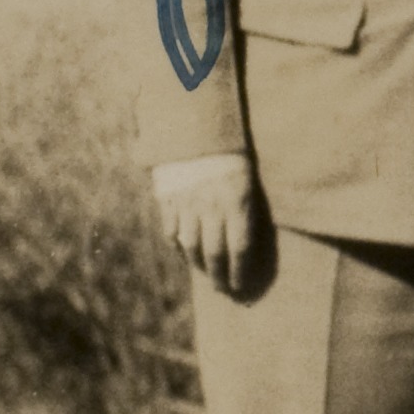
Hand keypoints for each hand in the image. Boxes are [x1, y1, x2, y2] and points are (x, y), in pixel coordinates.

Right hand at [155, 157, 265, 293]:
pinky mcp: (166, 198)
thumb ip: (246, 210)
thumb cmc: (230, 153)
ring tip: (205, 273)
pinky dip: (177, 246)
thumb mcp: (247, 178)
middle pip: (215, 254)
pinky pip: (171, 231)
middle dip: (220, 277)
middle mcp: (211, 206)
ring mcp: (186, 203)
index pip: (240, 249)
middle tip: (223, 290)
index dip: (240, 273)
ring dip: (198, 265)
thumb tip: (247, 246)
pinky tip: (184, 251)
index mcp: (237, 201)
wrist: (194, 124)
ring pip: (191, 246)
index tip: (241, 287)